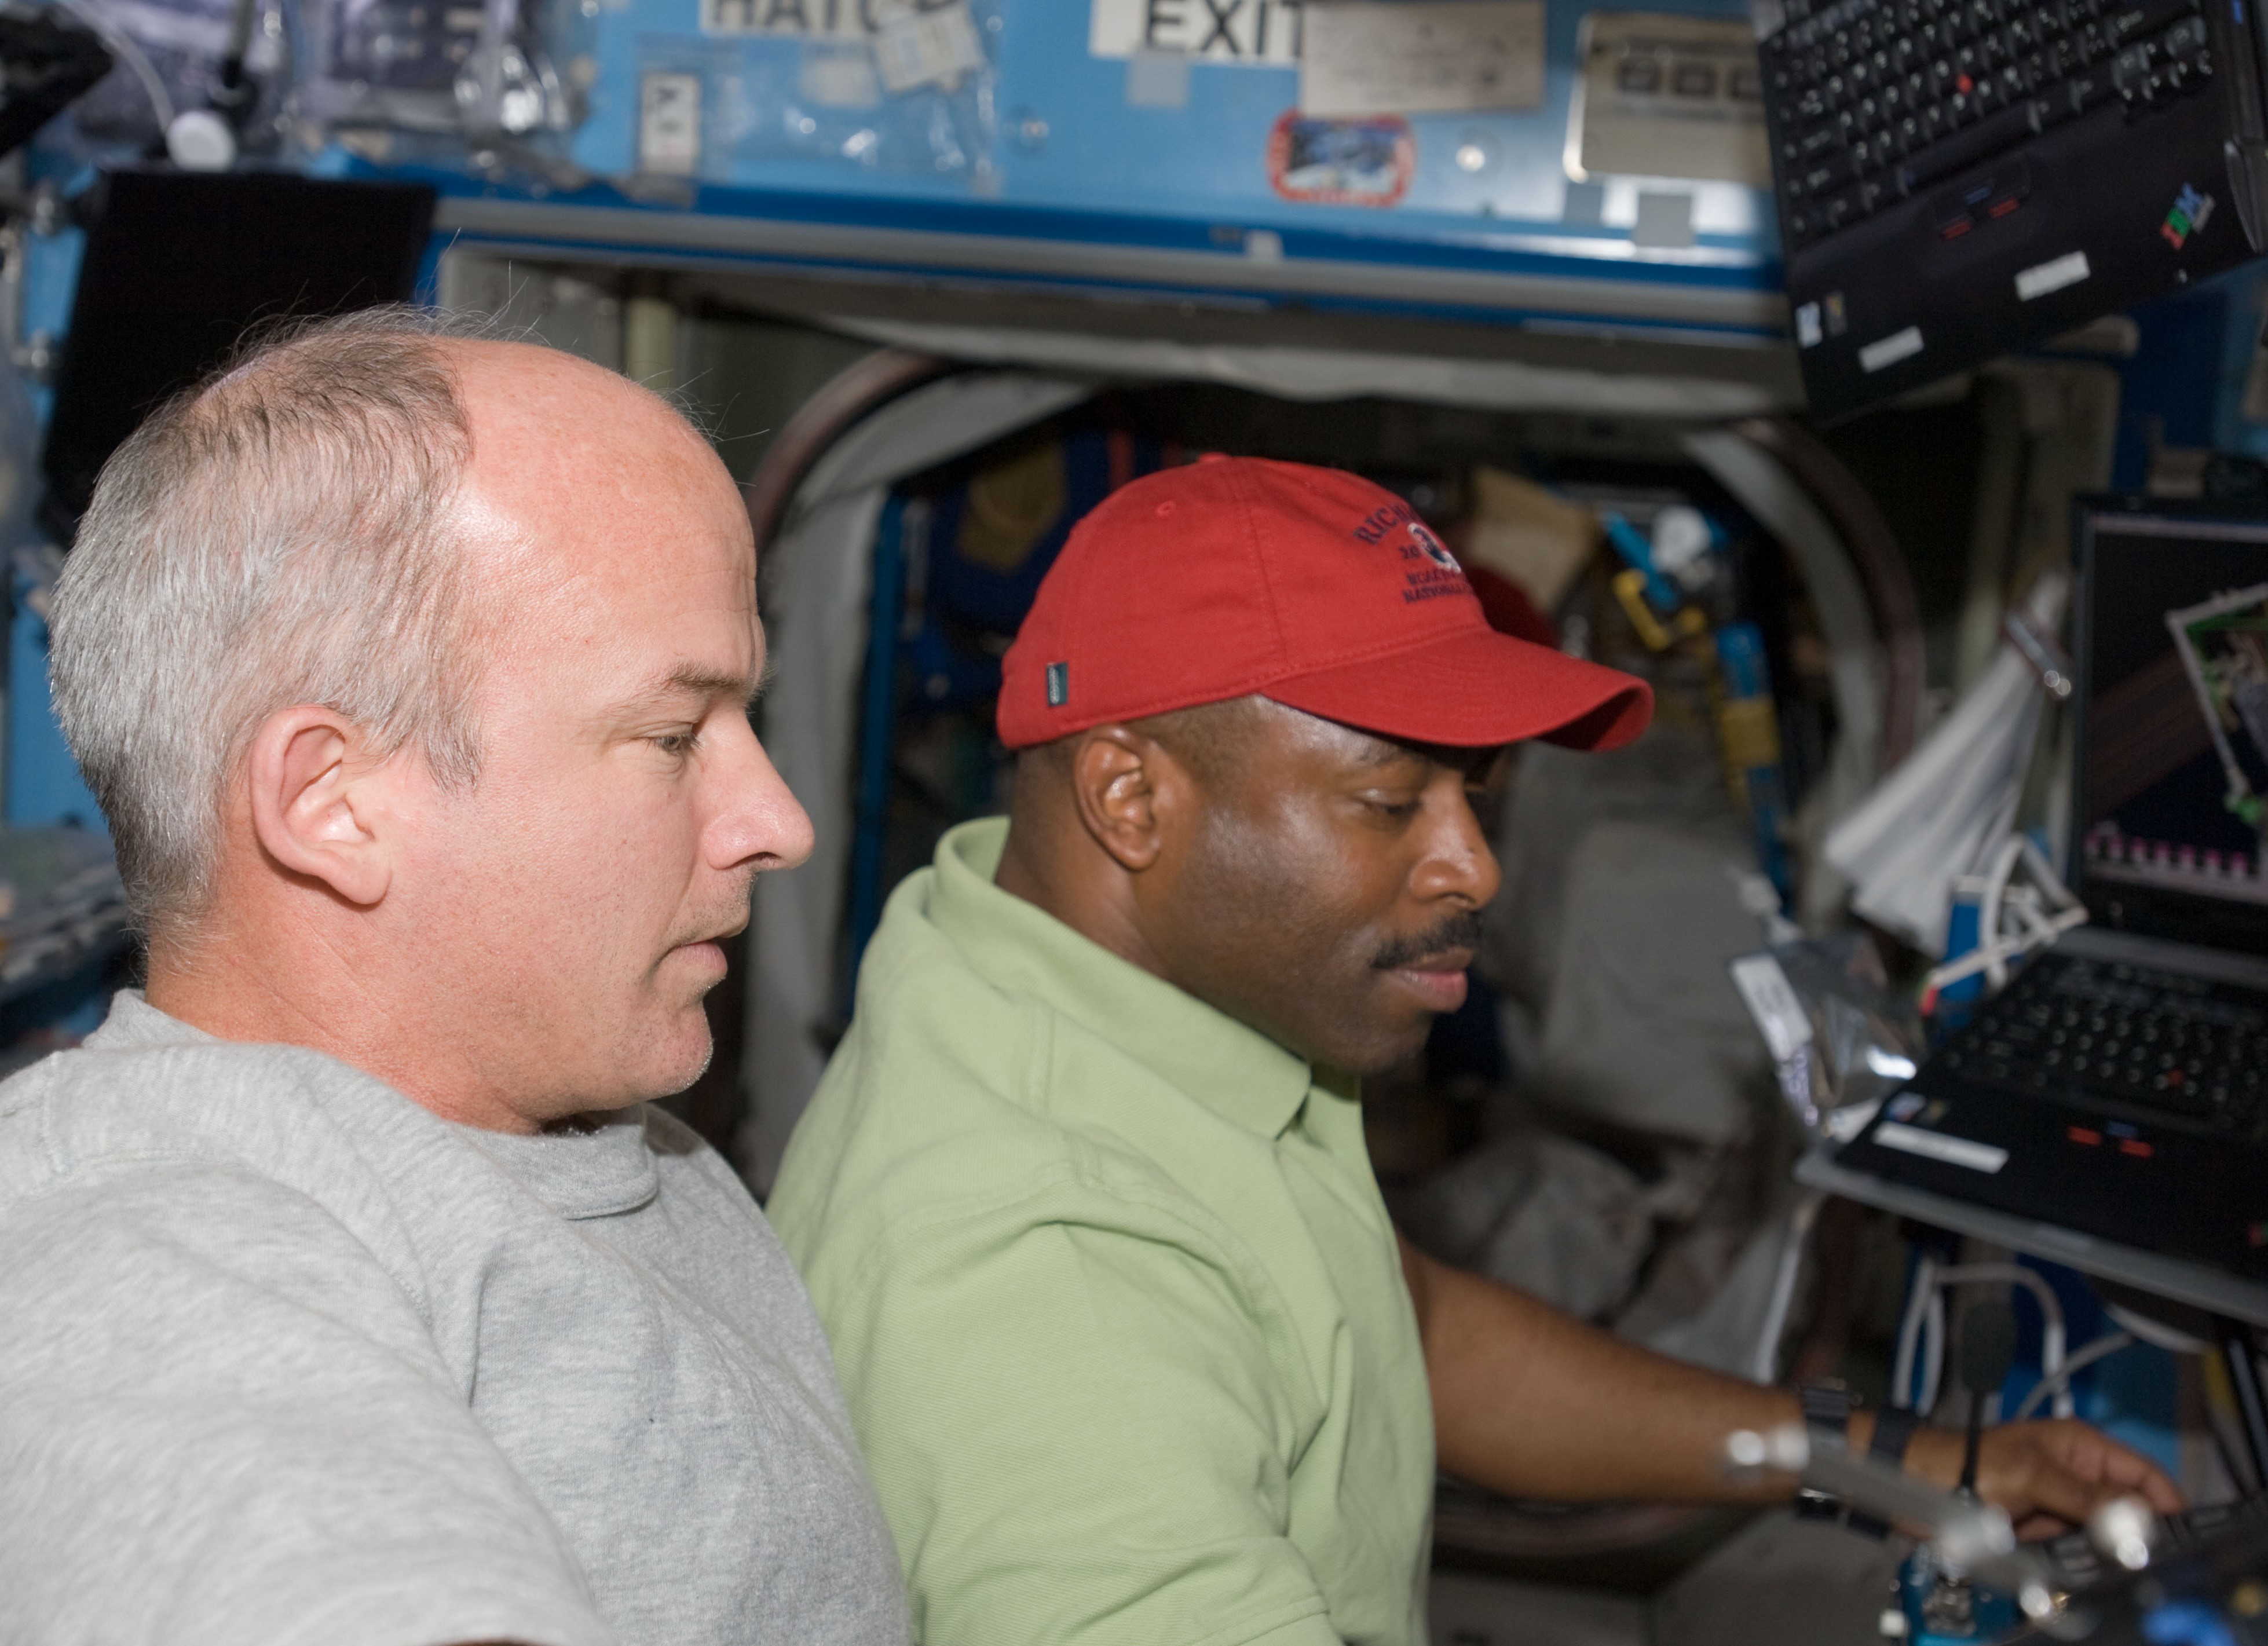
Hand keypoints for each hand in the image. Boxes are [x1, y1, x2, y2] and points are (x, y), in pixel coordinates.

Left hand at [1903, 1418, 2184, 1536]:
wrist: (1916, 1483)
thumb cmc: (1965, 1462)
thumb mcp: (2033, 1475)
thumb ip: (2087, 1495)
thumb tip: (2136, 1518)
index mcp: (2081, 1447)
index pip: (2144, 1473)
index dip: (2165, 1502)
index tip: (2179, 1534)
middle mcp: (2077, 1473)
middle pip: (2128, 1509)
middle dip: (2128, 1531)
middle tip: (2125, 1551)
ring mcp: (2060, 1502)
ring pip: (2102, 1533)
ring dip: (2095, 1547)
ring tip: (2072, 1546)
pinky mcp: (2042, 1527)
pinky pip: (2073, 1548)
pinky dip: (2070, 1556)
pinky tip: (2057, 1556)